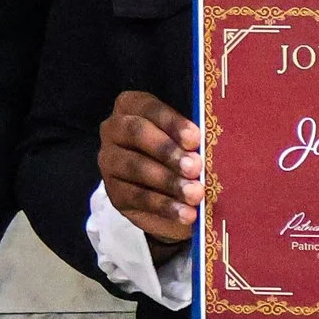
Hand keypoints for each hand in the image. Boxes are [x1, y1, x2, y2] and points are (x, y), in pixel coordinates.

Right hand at [100, 91, 200, 246]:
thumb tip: (209, 148)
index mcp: (131, 105)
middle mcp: (113, 129)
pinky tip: (186, 213)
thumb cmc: (179, 151)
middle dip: (168, 150)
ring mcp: (109, 161)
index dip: (173, 123)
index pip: (150, 108)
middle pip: (137, 133)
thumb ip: (191, 140)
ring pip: (135, 167)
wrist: (164, 189)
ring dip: (168, 181)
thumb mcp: (185, 140)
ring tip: (195, 194)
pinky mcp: (114, 193)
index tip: (195, 139)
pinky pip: (137, 198)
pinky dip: (165, 206)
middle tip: (195, 167)